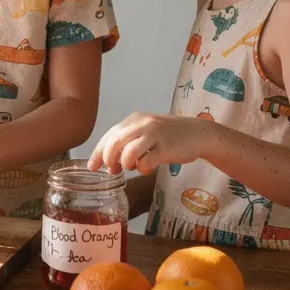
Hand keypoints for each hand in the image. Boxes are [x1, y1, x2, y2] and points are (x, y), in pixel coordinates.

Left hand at [88, 112, 210, 175]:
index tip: (92, 167)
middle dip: (109, 159)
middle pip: (115, 142)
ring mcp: (155, 135)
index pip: (109, 135)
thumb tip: (109, 162)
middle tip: (112, 170)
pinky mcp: (166, 148)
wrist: (197, 133)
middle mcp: (142, 124)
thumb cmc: (168, 136)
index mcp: (134, 119)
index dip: (98, 152)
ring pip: (128, 152)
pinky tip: (146, 168)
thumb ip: (128, 142)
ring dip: (126, 164)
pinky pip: (146, 161)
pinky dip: (142, 168)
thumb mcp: (145, 132)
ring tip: (132, 167)